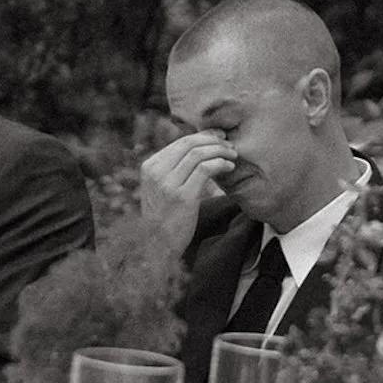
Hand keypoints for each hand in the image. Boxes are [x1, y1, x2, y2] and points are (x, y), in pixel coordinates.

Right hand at [140, 131, 234, 253]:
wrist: (159, 246)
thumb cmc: (166, 217)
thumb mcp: (161, 188)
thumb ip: (173, 169)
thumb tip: (198, 149)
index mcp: (150, 167)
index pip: (180, 142)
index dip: (203, 136)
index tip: (220, 137)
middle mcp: (156, 172)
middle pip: (189, 144)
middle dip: (213, 141)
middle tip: (230, 145)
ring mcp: (167, 184)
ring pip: (198, 154)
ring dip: (219, 151)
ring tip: (233, 156)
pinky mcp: (182, 196)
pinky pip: (204, 170)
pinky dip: (220, 164)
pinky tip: (229, 167)